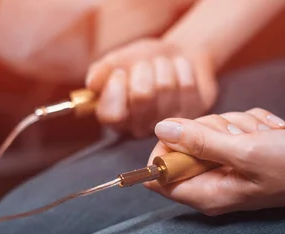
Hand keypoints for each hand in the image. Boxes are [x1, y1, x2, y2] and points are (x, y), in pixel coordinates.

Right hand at [86, 38, 217, 137]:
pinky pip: (186, 85)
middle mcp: (141, 127)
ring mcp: (168, 125)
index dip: (115, 90)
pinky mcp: (192, 115)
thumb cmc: (143, 61)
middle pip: (142, 96)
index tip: (119, 72)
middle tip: (145, 65)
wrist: (175, 55)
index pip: (111, 115)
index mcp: (116, 118)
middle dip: (143, 69)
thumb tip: (92, 84)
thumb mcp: (118, 60)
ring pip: (165, 87)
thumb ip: (102, 71)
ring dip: (163, 65)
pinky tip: (179, 70)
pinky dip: (182, 67)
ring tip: (162, 65)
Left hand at [145, 110, 284, 214]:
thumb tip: (162, 129)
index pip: (158, 177)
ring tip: (263, 136)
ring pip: (211, 133)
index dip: (166, 150)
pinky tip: (272, 131)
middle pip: (185, 147)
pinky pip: (232, 130)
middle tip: (240, 137)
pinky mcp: (244, 158)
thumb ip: (201, 141)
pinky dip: (251, 124)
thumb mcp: (246, 151)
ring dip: (238, 124)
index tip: (188, 133)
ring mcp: (230, 171)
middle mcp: (214, 186)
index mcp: (208, 195)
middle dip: (212, 129)